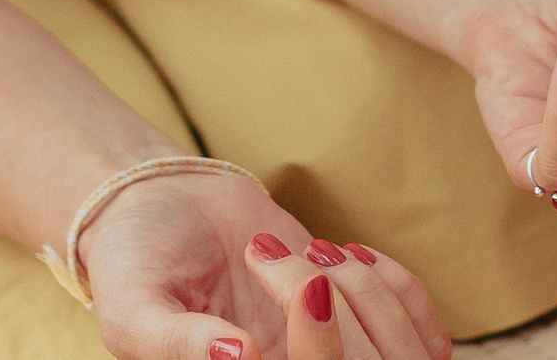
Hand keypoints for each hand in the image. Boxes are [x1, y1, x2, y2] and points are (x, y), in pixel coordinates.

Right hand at [82, 170, 450, 358]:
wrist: (165, 210)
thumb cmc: (136, 264)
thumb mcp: (136, 308)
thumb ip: (176, 344)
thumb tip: (238, 358)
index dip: (324, 350)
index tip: (309, 283)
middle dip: (340, 311)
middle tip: (289, 256)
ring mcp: (333, 357)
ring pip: (399, 357)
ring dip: (368, 294)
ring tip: (311, 251)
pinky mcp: (362, 324)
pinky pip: (420, 332)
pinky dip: (399, 288)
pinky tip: (353, 256)